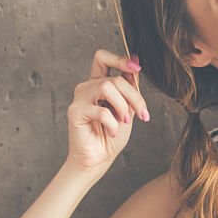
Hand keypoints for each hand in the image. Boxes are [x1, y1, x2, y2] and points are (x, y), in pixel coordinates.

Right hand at [64, 49, 149, 173]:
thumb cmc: (113, 135)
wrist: (99, 159)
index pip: (103, 58)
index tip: (137, 68)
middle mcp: (87, 87)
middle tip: (142, 115)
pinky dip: (112, 123)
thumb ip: (129, 88)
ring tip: (124, 122)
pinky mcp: (75, 112)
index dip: (120, 58)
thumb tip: (136, 66)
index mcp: (99, 83)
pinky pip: (100, 110)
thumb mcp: (128, 108)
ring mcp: (79, 98)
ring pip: (107, 87)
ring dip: (123, 106)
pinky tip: (112, 131)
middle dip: (134, 96)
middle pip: (114, 78)